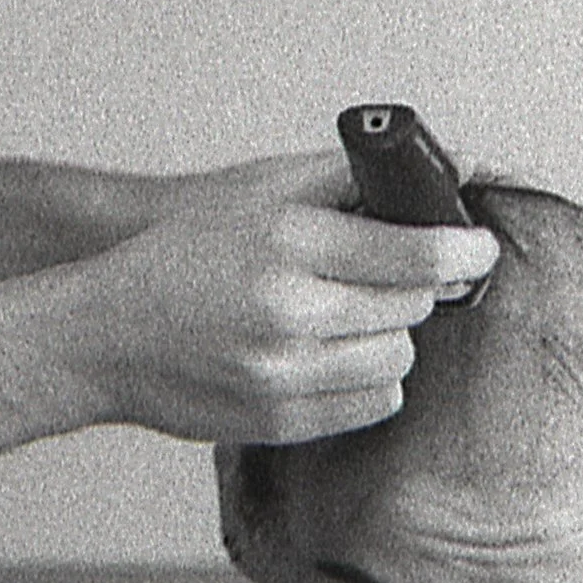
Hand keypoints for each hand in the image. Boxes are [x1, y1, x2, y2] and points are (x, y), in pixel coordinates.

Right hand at [61, 149, 498, 445]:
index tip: (479, 247)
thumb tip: (449, 161)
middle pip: (413, 308)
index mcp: (286, 243)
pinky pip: (372, 404)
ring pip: (398, 360)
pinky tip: (327, 354)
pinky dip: (364, 380)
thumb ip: (349, 175)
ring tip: (345, 316)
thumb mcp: (256, 190)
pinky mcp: (283, 421)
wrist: (104, 336)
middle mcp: (289, 311)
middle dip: (413, 289)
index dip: (463, 250)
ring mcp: (285, 373)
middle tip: (389, 275)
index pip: (416, 255)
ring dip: (388, 336)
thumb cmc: (181, 255)